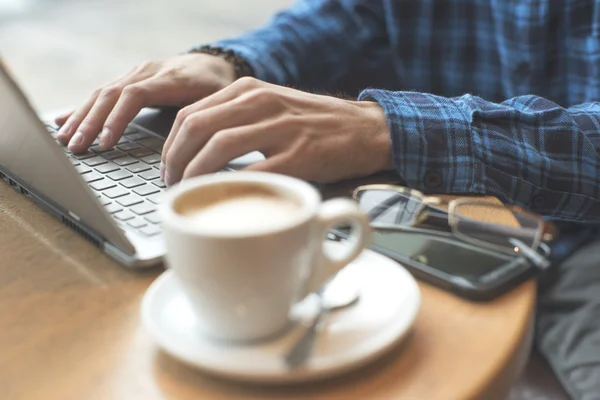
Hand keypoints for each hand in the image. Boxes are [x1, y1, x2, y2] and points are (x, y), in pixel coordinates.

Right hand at [55, 53, 235, 152]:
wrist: (216, 63)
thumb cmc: (219, 87)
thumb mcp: (218, 102)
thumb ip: (203, 121)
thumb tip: (190, 155)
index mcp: (170, 78)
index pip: (134, 95)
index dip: (117, 119)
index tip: (105, 143)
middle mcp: (149, 72)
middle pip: (112, 94)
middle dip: (91, 122)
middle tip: (76, 147)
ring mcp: (137, 73)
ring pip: (103, 92)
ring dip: (82, 117)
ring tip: (66, 140)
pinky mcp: (131, 78)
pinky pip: (103, 93)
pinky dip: (83, 108)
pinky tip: (64, 121)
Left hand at [162, 77, 392, 184]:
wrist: (364, 129)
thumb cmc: (314, 124)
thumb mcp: (272, 107)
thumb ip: (237, 119)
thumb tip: (197, 150)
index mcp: (249, 90)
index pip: (191, 112)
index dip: (170, 144)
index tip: (167, 167)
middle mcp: (261, 102)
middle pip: (197, 127)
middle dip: (174, 160)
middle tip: (170, 183)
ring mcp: (280, 127)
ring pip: (219, 145)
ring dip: (194, 173)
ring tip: (188, 192)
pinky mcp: (299, 154)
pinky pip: (254, 171)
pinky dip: (232, 186)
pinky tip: (224, 197)